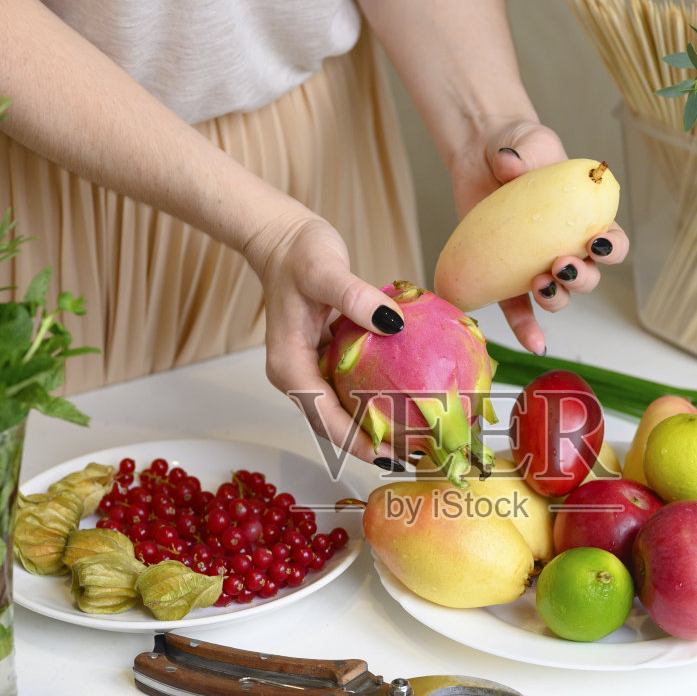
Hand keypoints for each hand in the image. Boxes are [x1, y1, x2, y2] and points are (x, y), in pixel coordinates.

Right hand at [243, 211, 406, 467]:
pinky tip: (406, 402)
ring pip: (341, 411)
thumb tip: (392, 323)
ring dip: (373, 427)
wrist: (282, 239)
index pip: (322, 417)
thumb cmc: (298, 253)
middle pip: (332, 424)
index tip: (387, 455)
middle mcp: (296, 375)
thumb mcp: (325, 271)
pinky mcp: (323, 360)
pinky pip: (350, 388)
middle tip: (412, 456)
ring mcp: (309, 369)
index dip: (354, 440)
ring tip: (414, 441)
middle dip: (368, 444)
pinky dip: (374, 400)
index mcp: (288, 365)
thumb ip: (355, 298)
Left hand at [447, 119, 627, 354]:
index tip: (598, 243)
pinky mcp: (506, 276)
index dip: (613, 249)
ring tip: (539, 285)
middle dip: (582, 278)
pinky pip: (519, 310)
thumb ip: (525, 151)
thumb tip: (510, 163)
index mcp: (586, 219)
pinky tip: (535, 346)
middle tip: (561, 264)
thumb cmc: (517, 146)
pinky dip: (528, 330)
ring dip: (556, 299)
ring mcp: (537, 265)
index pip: (613, 242)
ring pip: (560, 296)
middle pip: (589, 277)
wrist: (481, 154)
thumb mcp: (525, 142)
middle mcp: (567, 247)